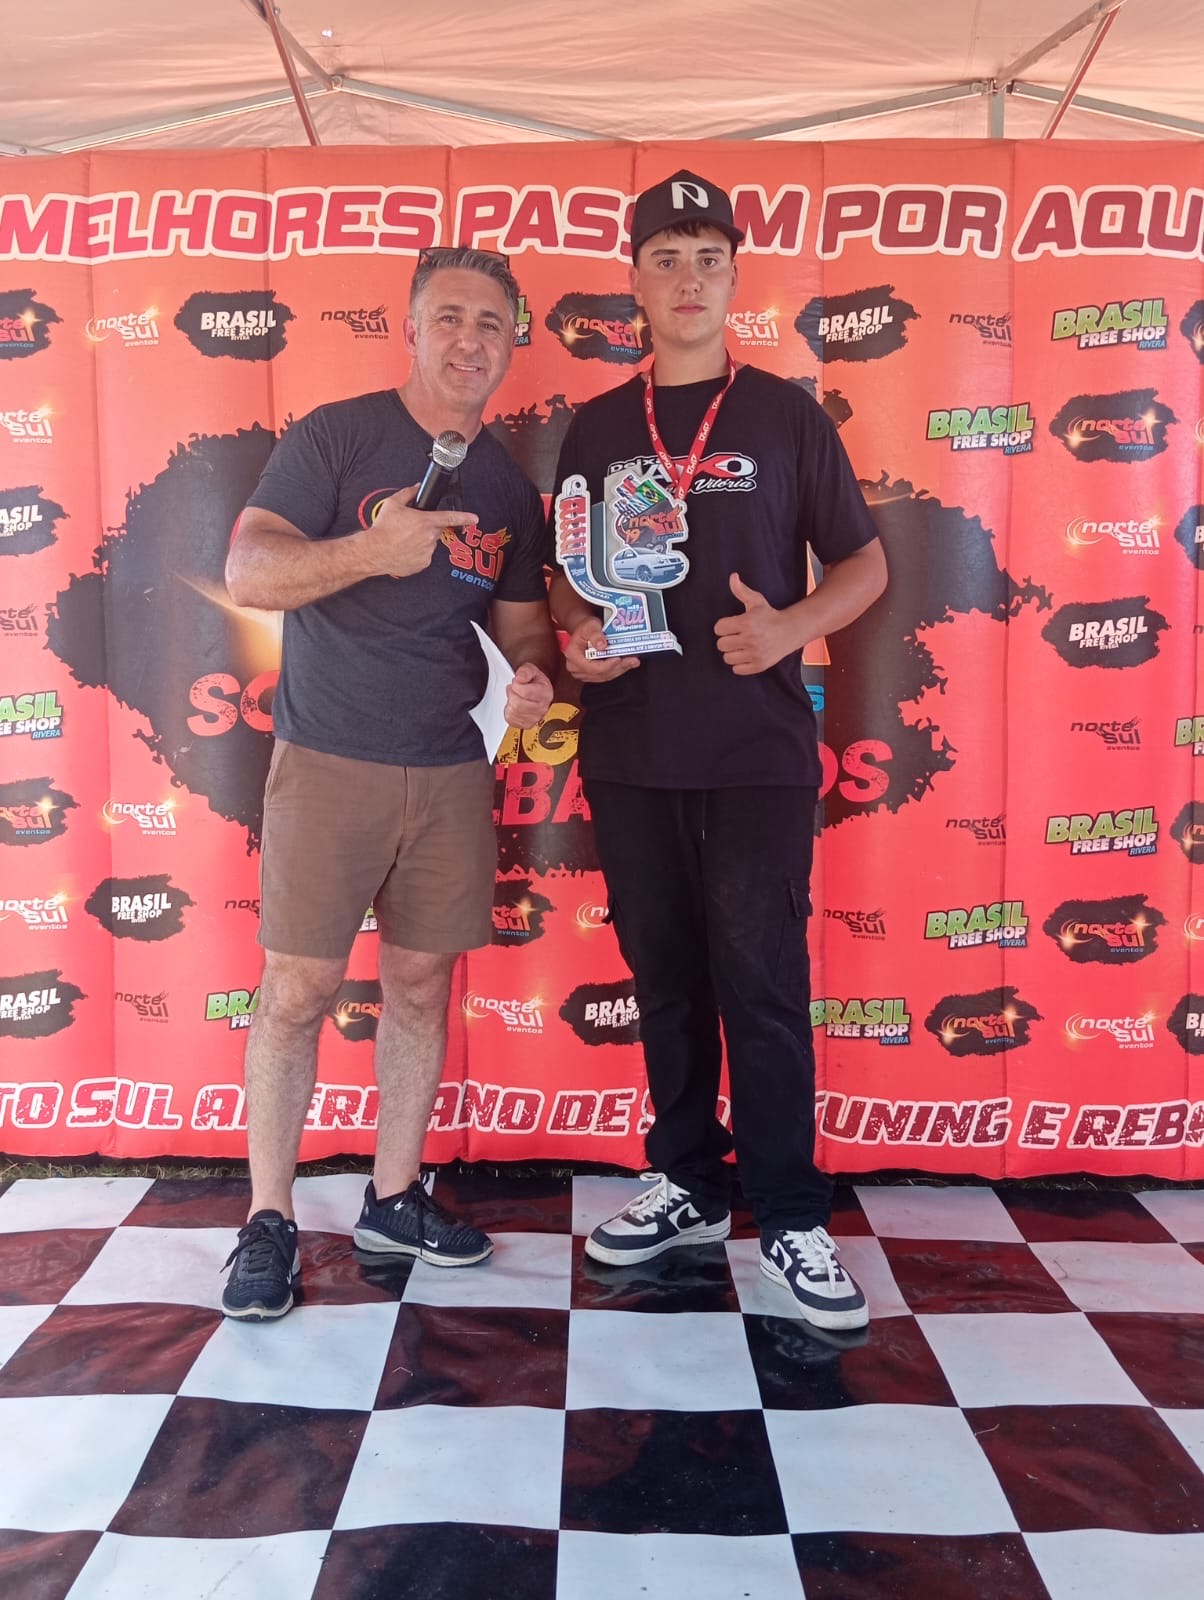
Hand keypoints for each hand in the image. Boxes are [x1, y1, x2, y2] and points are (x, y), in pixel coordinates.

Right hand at [360, 484, 478, 578]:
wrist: (373, 552)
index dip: (465, 517)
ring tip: (404, 540)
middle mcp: (429, 538)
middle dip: (426, 528)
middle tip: (409, 529)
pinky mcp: (422, 564)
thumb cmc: (382, 530)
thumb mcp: (393, 504)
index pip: (450, 518)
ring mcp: (427, 552)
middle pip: (435, 530)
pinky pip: (424, 556)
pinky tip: (404, 550)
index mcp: (425, 522)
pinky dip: (417, 553)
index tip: (474, 519)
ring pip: (429, 544)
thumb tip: (416, 487)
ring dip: (421, 541)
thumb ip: (408, 493)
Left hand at [504, 661, 553, 728]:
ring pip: (513, 712)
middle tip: (515, 690)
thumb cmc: (534, 681)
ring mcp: (535, 718)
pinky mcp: (526, 724)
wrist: (537, 690)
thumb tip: (520, 678)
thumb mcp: (531, 669)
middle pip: (518, 704)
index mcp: (545, 693)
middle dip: (512, 694)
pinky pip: (511, 719)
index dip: (516, 685)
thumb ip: (525, 671)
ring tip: (515, 697)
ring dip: (510, 703)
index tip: (517, 682)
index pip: (525, 692)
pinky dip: (509, 712)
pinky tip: (515, 706)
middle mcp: (542, 708)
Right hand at [563, 615, 640, 682]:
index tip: (619, 658)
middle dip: (618, 667)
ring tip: (633, 662)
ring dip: (620, 669)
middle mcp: (575, 668)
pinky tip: (627, 664)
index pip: (592, 668)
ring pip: (605, 676)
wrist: (585, 630)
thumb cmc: (586, 627)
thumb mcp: (590, 626)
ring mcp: (583, 673)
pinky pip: (606, 675)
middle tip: (633, 661)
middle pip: (600, 674)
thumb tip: (602, 645)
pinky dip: (617, 670)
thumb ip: (596, 634)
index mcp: (573, 656)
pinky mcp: (590, 675)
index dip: (607, 665)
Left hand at [714, 573, 794, 674]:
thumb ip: (741, 590)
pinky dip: (739, 664)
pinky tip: (746, 655)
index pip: (719, 629)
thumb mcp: (756, 601)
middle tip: (736, 636)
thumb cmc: (770, 616)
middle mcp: (750, 639)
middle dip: (727, 639)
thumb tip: (732, 577)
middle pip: (721, 645)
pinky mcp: (759, 665)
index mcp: (747, 622)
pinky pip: (737, 669)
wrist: (790, 631)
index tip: (731, 626)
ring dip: (732, 652)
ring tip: (741, 646)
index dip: (723, 626)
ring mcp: (755, 654)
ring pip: (727, 658)